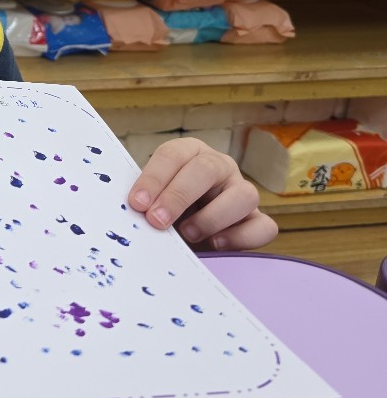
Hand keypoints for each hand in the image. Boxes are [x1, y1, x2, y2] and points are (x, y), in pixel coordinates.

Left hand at [128, 137, 276, 250]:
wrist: (184, 231)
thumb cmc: (164, 208)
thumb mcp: (152, 198)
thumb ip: (145, 199)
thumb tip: (133, 209)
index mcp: (189, 153)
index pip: (173, 154)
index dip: (154, 178)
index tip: (136, 203)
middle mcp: (219, 167)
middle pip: (207, 169)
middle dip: (178, 195)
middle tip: (156, 220)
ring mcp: (242, 192)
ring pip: (244, 195)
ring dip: (213, 216)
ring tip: (187, 233)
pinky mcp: (257, 220)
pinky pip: (264, 226)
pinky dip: (241, 237)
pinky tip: (216, 244)